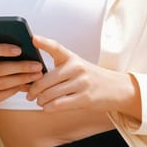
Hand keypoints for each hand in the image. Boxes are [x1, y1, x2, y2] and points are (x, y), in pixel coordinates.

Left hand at [26, 36, 140, 116]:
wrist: (117, 89)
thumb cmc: (91, 78)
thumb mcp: (78, 66)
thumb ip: (59, 68)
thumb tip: (33, 76)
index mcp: (73, 58)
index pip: (56, 47)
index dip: (44, 42)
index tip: (32, 38)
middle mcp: (77, 68)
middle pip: (46, 80)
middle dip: (33, 90)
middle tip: (29, 94)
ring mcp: (81, 83)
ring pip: (50, 94)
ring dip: (40, 101)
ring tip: (39, 101)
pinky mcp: (84, 98)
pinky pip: (58, 104)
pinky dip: (48, 108)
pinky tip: (47, 107)